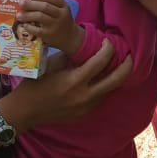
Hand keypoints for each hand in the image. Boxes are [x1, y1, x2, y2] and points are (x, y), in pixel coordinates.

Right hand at [4, 39, 131, 129]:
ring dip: (114, 78)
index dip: (108, 49)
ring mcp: (86, 107)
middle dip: (127, 66)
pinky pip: (99, 99)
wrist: (26, 111)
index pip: (101, 62)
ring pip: (109, 90)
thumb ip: (70, 57)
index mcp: (75, 80)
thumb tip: (85, 49)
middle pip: (116, 80)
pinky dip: (102, 88)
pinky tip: (100, 81)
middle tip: (130, 56)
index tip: (108, 42)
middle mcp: (85, 96)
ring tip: (116, 66)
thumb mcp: (51, 64)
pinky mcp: (84, 115)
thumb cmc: (35, 85)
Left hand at [19, 0, 82, 55]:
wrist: (70, 38)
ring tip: (18, 15)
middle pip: (45, 7)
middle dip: (31, 4)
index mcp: (64, 6)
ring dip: (27, 15)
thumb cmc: (62, 21)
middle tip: (21, 3)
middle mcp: (61, 15)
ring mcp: (55, 25)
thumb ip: (52, 3)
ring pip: (40, 17)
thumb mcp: (62, 10)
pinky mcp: (50, 35)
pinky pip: (37, 30)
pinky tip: (24, 25)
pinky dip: (29, 27)